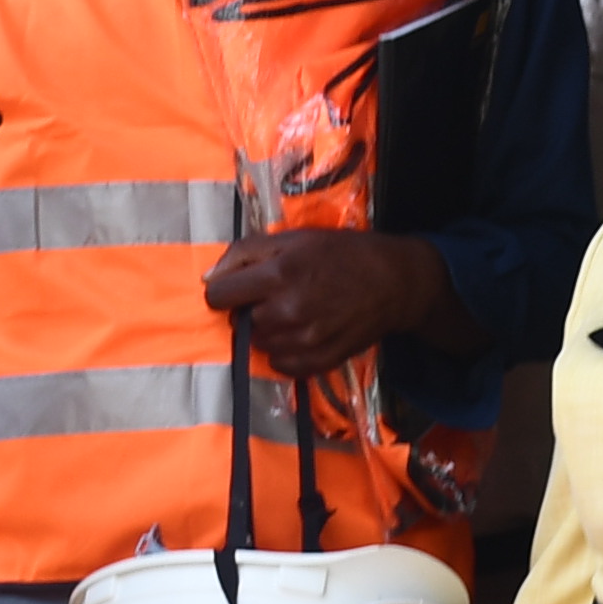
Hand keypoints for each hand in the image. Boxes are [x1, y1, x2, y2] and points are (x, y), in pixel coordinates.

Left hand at [200, 230, 451, 376]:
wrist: (393, 282)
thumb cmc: (341, 253)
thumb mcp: (292, 237)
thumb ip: (245, 252)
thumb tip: (209, 277)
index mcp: (277, 274)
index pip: (218, 297)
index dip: (226, 291)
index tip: (242, 287)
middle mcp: (287, 311)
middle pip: (239, 322)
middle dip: (252, 309)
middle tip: (279, 296)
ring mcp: (304, 340)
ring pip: (259, 345)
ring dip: (269, 332)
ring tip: (295, 313)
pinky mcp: (319, 360)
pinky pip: (281, 366)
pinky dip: (285, 353)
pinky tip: (303, 333)